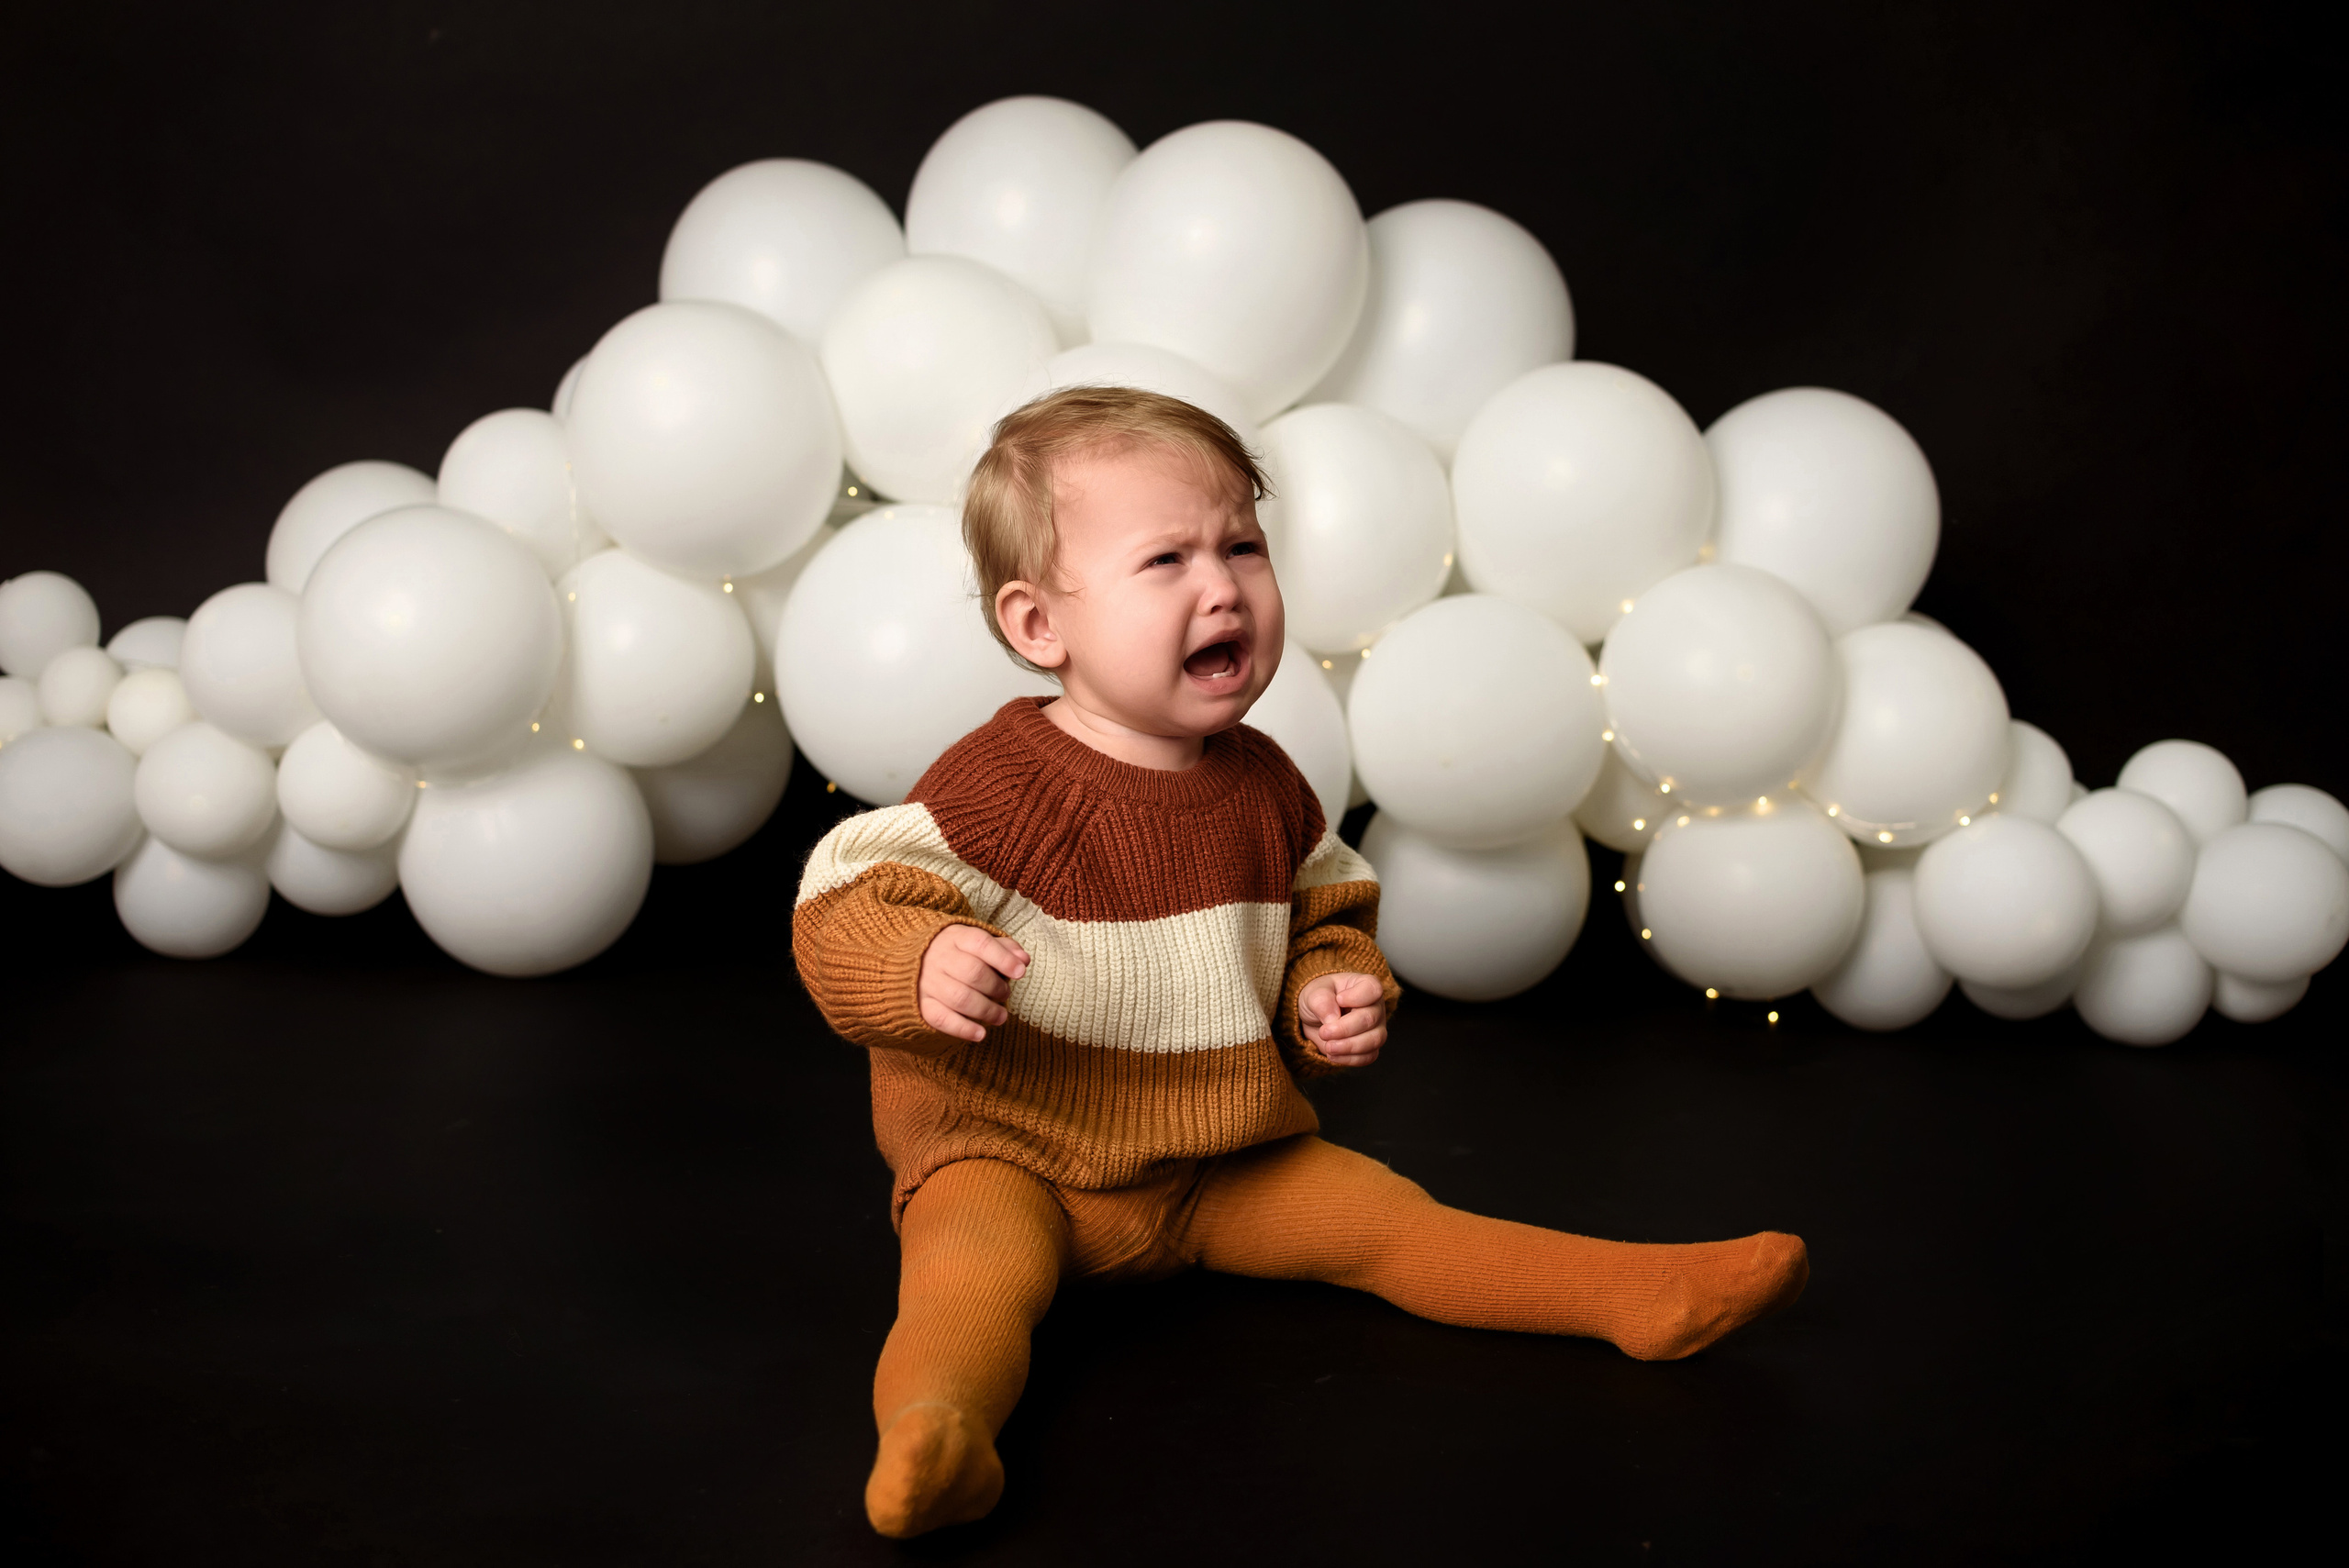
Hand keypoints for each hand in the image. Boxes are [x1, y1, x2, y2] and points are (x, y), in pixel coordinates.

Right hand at [919, 925, 1030, 1042]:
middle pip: (973, 973)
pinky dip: (963, 1029)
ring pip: (960, 998)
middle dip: (996, 987)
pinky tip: (981, 1034)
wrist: (912, 961)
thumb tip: (1024, 960)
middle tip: (1005, 994)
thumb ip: (1004, 948)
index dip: (1003, 959)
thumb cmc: (957, 953)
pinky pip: (941, 1019)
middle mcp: (940, 957)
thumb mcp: (978, 942)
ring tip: (1001, 1016)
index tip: (1020, 973)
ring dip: (986, 1010)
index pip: (981, 944)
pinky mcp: (922, 1004)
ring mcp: (928, 981)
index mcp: (956, 937)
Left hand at [1298, 972, 1387, 1065]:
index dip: (1357, 997)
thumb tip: (1332, 1018)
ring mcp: (1376, 1028)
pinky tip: (1333, 1055)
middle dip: (1345, 1029)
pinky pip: (1368, 1057)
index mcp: (1365, 986)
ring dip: (1348, 1046)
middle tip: (1324, 1031)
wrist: (1317, 1018)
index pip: (1373, 989)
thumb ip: (1322, 1000)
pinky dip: (1349, 1059)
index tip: (1339, 1000)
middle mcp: (1375, 1007)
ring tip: (1328, 1046)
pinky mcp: (1371, 1048)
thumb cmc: (1320, 999)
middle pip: (1370, 1019)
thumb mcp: (1314, 992)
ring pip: (1373, 1041)